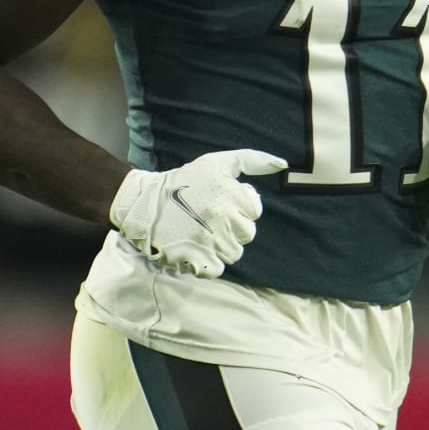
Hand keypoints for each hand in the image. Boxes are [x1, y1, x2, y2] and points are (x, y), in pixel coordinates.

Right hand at [109, 149, 288, 277]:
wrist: (145, 203)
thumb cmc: (185, 180)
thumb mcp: (217, 162)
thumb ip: (252, 160)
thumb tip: (283, 164)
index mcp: (230, 194)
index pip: (254, 211)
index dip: (239, 207)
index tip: (220, 202)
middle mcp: (223, 217)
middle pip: (247, 234)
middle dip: (233, 227)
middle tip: (210, 218)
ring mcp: (210, 240)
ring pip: (235, 253)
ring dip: (222, 245)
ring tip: (201, 231)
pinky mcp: (196, 260)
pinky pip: (218, 269)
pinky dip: (209, 262)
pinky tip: (195, 246)